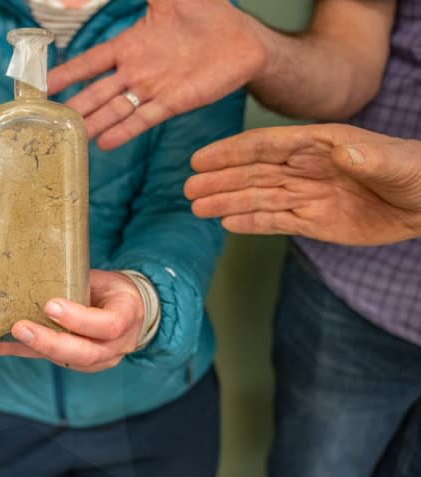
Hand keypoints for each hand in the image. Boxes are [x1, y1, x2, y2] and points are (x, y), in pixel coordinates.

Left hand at [0, 270, 143, 372]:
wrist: (130, 314)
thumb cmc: (115, 292)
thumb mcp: (108, 281)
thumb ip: (80, 283)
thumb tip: (36, 264)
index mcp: (125, 319)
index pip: (106, 325)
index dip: (78, 318)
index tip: (50, 305)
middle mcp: (112, 347)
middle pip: (82, 353)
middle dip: (49, 342)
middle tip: (20, 327)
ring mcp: (93, 360)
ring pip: (61, 360)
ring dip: (27, 348)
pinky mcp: (70, 362)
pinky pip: (40, 358)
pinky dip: (11, 351)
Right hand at [47, 0, 263, 149]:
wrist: (243, 40)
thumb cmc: (208, 13)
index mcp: (130, 45)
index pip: (90, 62)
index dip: (66, 73)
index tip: (40, 85)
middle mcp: (136, 71)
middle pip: (97, 92)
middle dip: (73, 107)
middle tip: (47, 123)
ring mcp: (153, 89)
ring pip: (115, 110)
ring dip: (93, 124)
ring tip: (70, 139)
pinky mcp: (173, 104)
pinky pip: (143, 119)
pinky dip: (124, 131)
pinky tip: (104, 144)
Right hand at [184, 124, 420, 245]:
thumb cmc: (416, 173)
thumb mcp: (397, 162)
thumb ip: (369, 157)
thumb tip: (345, 152)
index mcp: (319, 146)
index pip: (267, 146)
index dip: (232, 152)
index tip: (201, 159)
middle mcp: (306, 168)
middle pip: (254, 173)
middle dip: (220, 180)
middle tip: (188, 189)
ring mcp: (307, 195)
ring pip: (258, 197)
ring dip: (227, 201)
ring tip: (196, 207)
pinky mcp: (312, 221)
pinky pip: (275, 221)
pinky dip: (251, 222)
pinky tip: (227, 222)